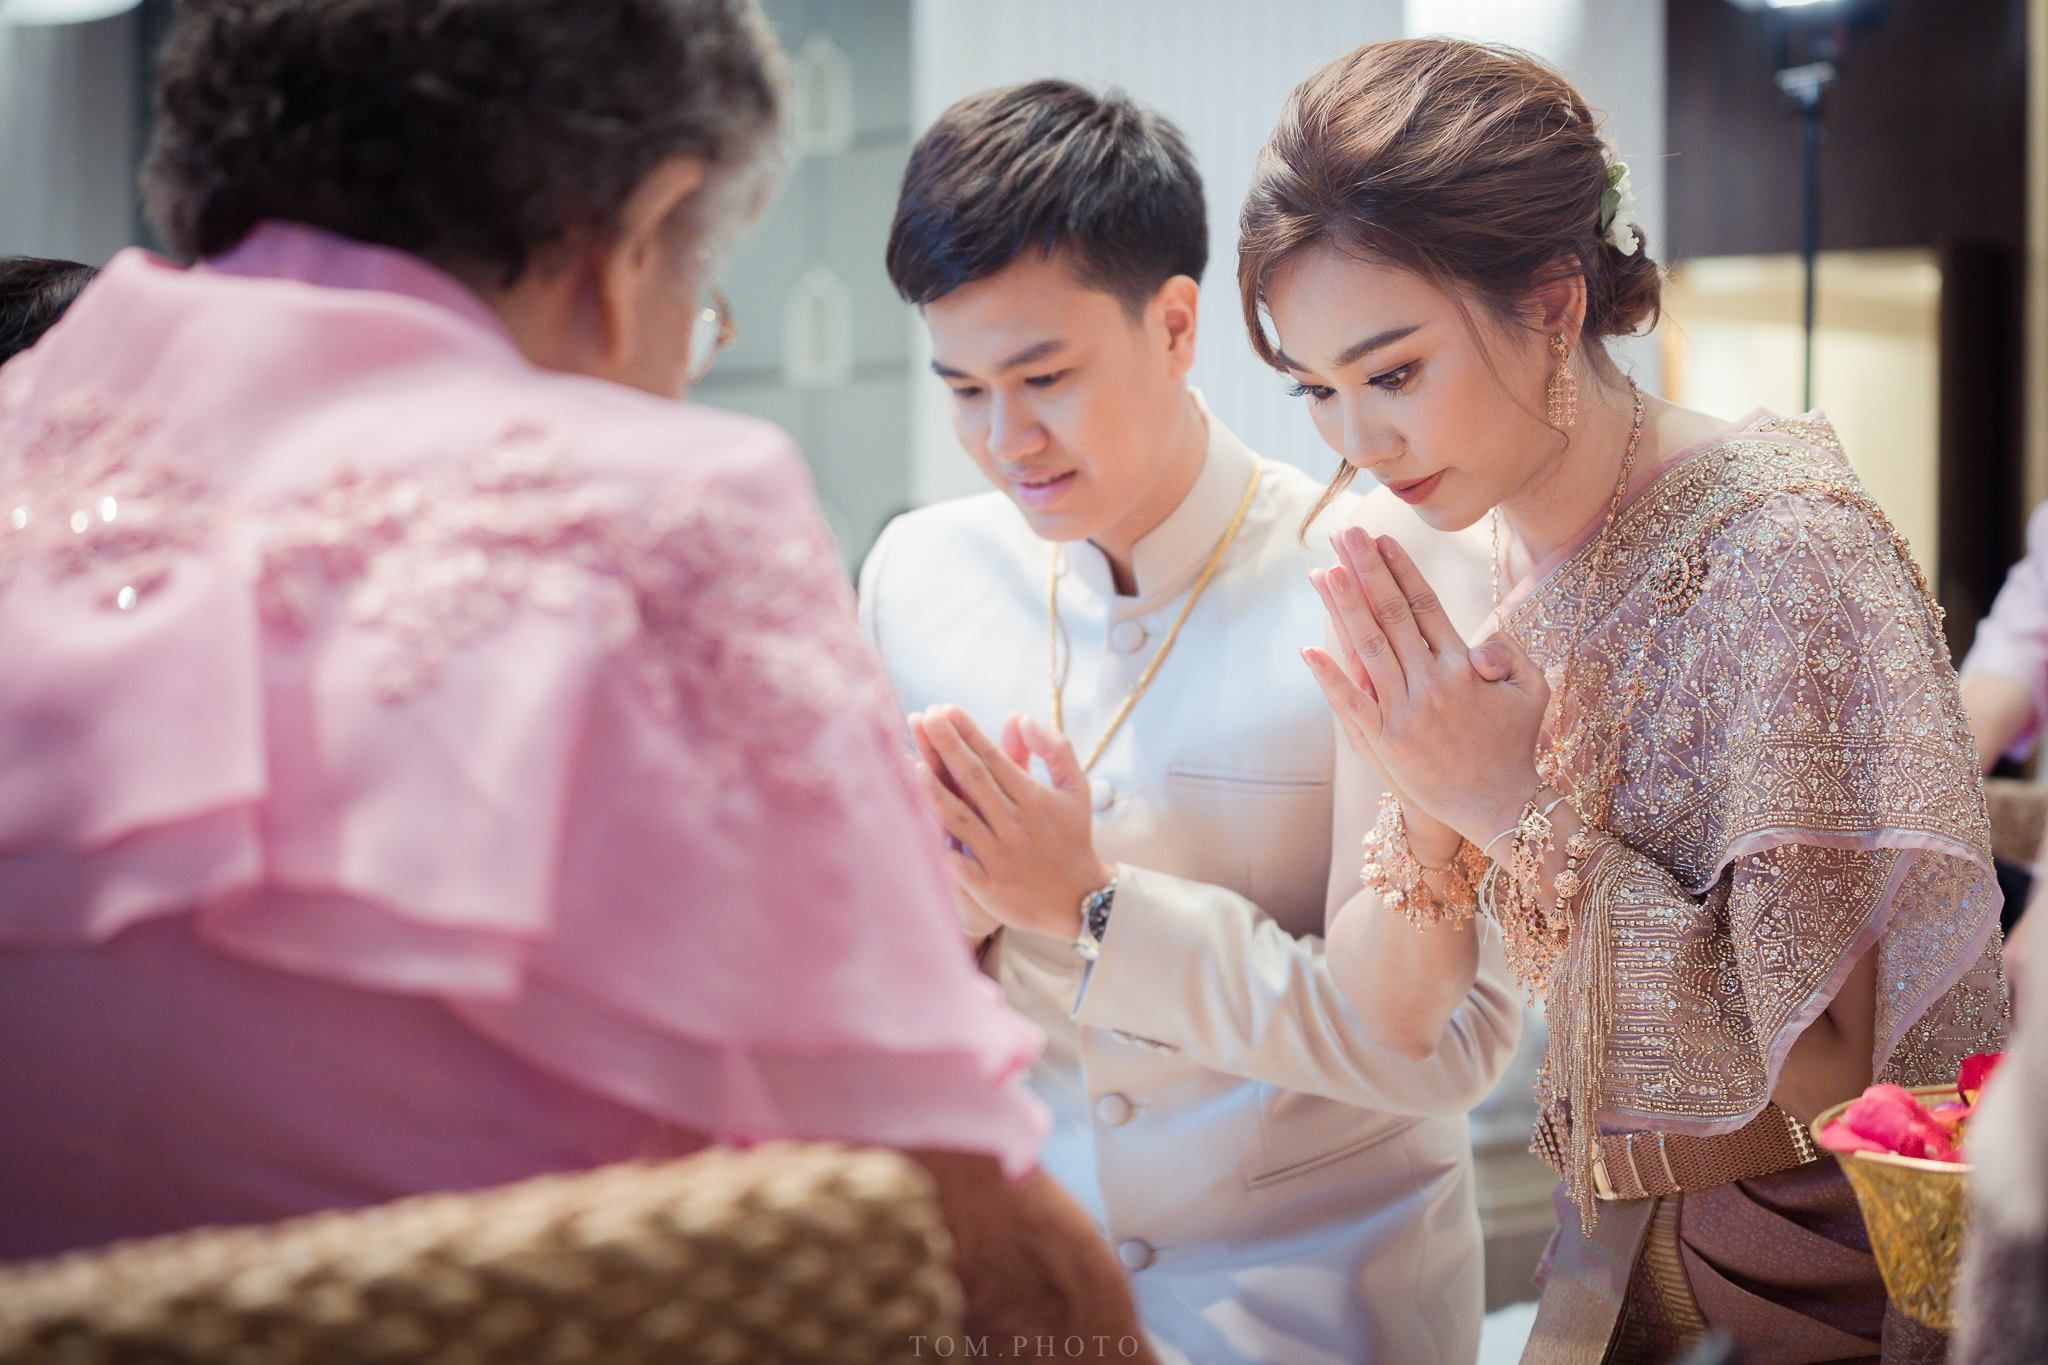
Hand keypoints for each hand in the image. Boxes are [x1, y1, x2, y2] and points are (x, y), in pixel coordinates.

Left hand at [907, 704, 1115, 941]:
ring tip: (909, 761)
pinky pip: (956, 862)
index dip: (968, 732)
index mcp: (1034, 798)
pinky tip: (912, 823)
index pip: (994, 758)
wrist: (1079, 900)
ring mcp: (1000, 855)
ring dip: (933, 789)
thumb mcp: (1076, 789)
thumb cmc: (1072, 838)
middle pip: (974, 780)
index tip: (945, 710)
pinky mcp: (988, 885)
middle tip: (922, 718)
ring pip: (960, 816)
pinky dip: (936, 844)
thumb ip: (1054, 749)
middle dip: (947, 746)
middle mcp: (1015, 824)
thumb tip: (1018, 718)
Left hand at [1303, 526, 1548, 848]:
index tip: (1381, 539)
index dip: (1401, 570)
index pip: (1425, 605)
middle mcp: (1432, 683)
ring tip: (1323, 570)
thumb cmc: (1515, 744)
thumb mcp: (1531, 689)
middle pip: (1392, 614)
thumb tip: (1477, 643)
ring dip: (1343, 606)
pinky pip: (1353, 704)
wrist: (1501, 807)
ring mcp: (1406, 712)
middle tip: (1344, 533)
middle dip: (1366, 570)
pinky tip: (1309, 649)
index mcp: (1464, 665)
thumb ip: (1508, 652)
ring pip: (1368, 648)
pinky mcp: (1387, 743)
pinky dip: (1330, 677)